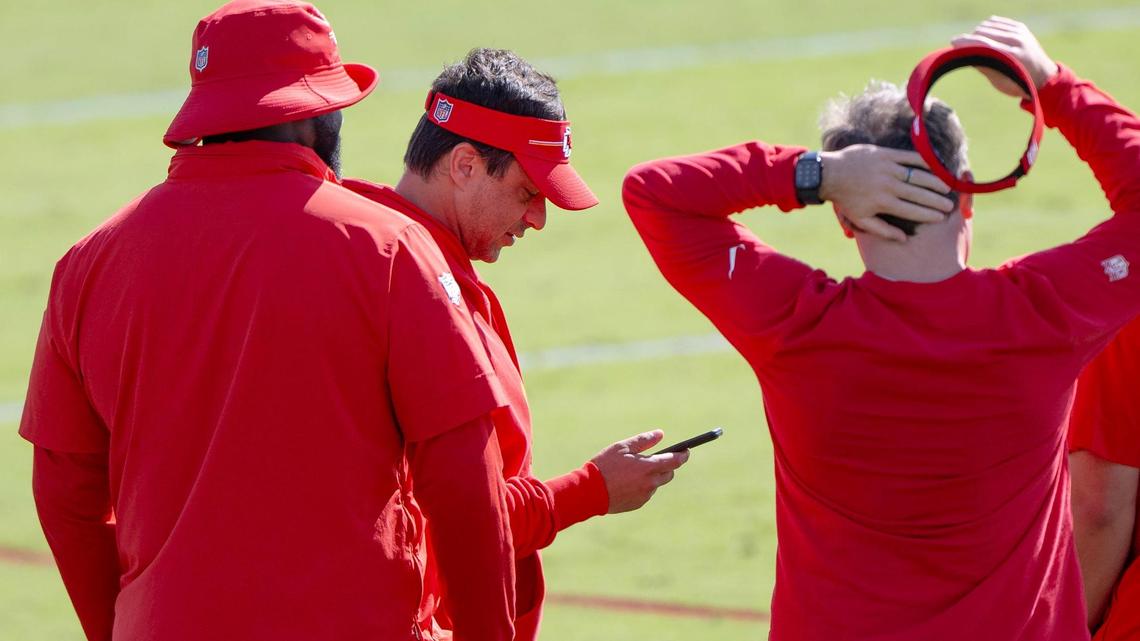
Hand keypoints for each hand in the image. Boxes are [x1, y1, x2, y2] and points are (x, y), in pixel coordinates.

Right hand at [590, 430, 689, 513]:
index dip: (683, 455)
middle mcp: (650, 483)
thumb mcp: (622, 447)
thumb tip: (660, 434)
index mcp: (649, 467)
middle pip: (669, 473)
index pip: (675, 461)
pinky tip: (628, 482)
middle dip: (667, 465)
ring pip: (656, 483)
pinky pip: (646, 493)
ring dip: (652, 476)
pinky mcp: (638, 504)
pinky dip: (642, 486)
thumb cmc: (605, 466)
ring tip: (634, 471)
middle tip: (655, 458)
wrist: (589, 491)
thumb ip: (643, 440)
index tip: (686, 450)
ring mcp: (645, 495)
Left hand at [820, 145, 954, 241]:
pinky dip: (924, 161)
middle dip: (937, 201)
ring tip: (947, 187)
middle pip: (919, 194)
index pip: (912, 211)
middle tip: (950, 205)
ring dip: (935, 182)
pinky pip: (909, 157)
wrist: (830, 173)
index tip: (941, 218)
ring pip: (918, 176)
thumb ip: (883, 230)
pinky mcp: (885, 154)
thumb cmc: (846, 199)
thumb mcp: (860, 220)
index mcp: (883, 203)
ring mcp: (887, 168)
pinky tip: (935, 166)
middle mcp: (888, 186)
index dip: (929, 215)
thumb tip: (904, 239)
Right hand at [952, 17, 1058, 97]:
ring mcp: (1020, 31)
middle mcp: (1017, 40)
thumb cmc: (1020, 84)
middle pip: (984, 32)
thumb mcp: (1000, 82)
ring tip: (974, 45)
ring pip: (988, 25)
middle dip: (970, 38)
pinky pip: (995, 22)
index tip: (952, 42)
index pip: (984, 43)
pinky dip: (986, 28)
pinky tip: (983, 37)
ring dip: (977, 33)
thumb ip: (983, 66)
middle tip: (962, 48)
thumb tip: (963, 55)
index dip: (966, 42)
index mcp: (1013, 56)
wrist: (1045, 76)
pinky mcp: (1020, 27)